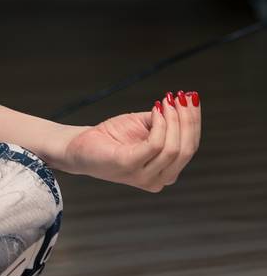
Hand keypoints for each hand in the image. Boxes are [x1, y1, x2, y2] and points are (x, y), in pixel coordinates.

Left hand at [62, 90, 200, 190]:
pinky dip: (160, 125)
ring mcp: (144, 176)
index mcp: (166, 171)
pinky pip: (154, 145)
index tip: (192, 97)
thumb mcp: (144, 126)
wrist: (80, 145)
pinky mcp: (128, 165)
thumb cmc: (113, 137)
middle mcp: (159, 179)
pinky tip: (156, 109)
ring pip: (173, 148)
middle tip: (183, 96)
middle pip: (186, 149)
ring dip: (174, 119)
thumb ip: (163, 121)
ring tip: (168, 100)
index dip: (194, 121)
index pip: (190, 147)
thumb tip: (180, 104)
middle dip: (188, 120)